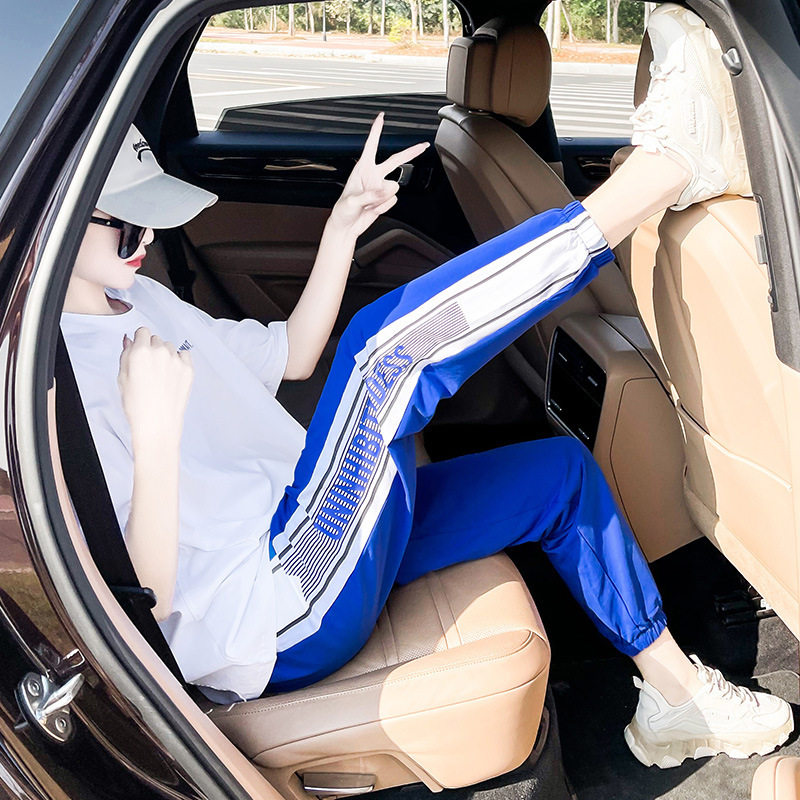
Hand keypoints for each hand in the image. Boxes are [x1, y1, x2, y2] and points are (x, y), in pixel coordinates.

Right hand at [117, 327, 193, 448]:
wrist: (157, 424)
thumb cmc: (136, 404)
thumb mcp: (122, 378)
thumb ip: (126, 354)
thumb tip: (129, 340)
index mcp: (141, 352)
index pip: (143, 331)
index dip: (140, 341)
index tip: (139, 351)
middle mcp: (160, 352)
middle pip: (156, 339)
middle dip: (152, 348)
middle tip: (149, 368)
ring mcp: (176, 360)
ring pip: (170, 347)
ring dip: (165, 355)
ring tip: (161, 374)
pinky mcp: (189, 369)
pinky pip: (184, 355)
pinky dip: (179, 361)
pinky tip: (172, 375)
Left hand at [330, 112, 428, 238]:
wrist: (347, 227)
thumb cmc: (343, 211)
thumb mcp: (353, 201)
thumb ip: (371, 194)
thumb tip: (389, 188)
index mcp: (362, 169)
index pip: (371, 146)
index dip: (376, 131)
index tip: (381, 117)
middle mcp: (373, 176)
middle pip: (396, 160)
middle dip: (411, 152)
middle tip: (423, 145)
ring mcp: (381, 188)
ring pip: (393, 187)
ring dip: (382, 198)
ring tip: (368, 204)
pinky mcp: (385, 199)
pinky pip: (392, 201)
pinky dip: (383, 207)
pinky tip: (373, 209)